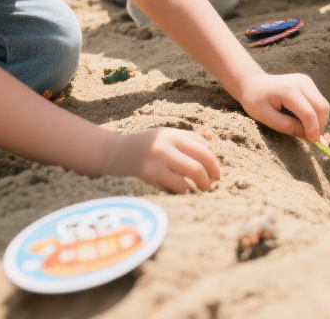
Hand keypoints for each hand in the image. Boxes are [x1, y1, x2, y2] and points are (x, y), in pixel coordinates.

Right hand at [102, 128, 220, 192]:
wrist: (112, 153)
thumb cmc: (145, 145)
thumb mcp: (166, 135)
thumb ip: (189, 140)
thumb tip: (214, 151)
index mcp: (173, 135)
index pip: (204, 150)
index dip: (215, 164)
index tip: (217, 174)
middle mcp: (165, 147)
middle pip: (199, 166)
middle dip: (209, 179)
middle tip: (211, 186)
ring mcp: (156, 163)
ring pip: (188, 180)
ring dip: (198, 188)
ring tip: (200, 191)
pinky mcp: (147, 177)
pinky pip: (173, 189)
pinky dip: (183, 193)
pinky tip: (184, 194)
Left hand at [236, 72, 329, 140]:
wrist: (254, 83)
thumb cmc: (255, 100)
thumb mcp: (265, 117)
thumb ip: (287, 126)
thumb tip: (307, 135)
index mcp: (288, 90)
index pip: (308, 112)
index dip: (313, 129)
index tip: (314, 143)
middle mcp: (301, 82)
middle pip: (321, 107)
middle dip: (319, 125)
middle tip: (310, 138)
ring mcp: (306, 81)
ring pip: (323, 104)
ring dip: (319, 120)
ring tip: (304, 128)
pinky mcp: (309, 83)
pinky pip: (319, 101)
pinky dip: (316, 114)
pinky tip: (302, 118)